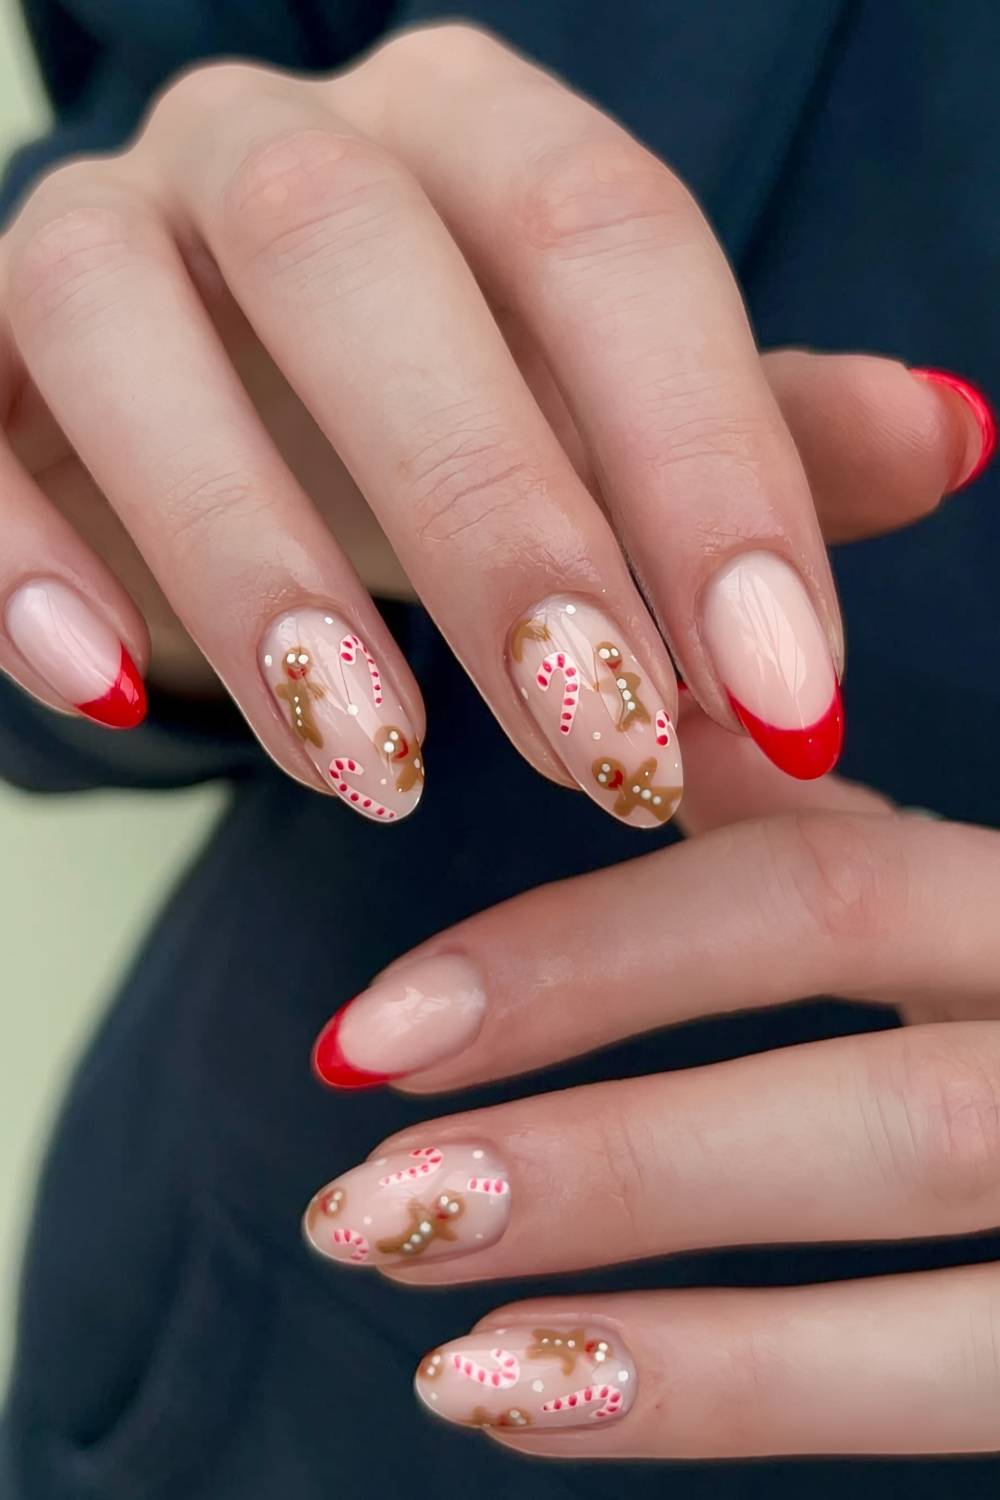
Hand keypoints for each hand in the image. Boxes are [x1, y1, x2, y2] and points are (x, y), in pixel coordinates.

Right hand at [0, 25, 990, 820]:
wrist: (205, 410)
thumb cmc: (428, 434)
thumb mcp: (594, 435)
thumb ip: (746, 436)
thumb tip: (954, 438)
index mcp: (461, 135)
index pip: (608, 238)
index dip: (708, 464)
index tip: (783, 700)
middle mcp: (267, 146)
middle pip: (367, 263)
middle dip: (490, 513)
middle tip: (592, 746)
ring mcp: (89, 230)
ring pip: (129, 326)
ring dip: (252, 561)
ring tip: (374, 769)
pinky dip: (15, 554)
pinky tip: (105, 693)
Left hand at [303, 710, 999, 1456]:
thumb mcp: (985, 885)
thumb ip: (838, 834)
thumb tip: (644, 731)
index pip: (818, 894)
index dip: (589, 954)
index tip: (382, 1025)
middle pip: (877, 1110)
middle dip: (610, 1161)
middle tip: (370, 1205)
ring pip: (948, 1312)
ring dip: (672, 1347)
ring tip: (447, 1357)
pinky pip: (956, 1400)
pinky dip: (744, 1407)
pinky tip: (556, 1402)